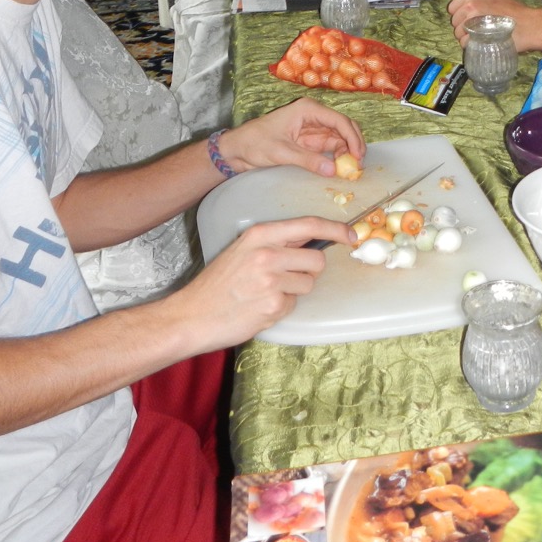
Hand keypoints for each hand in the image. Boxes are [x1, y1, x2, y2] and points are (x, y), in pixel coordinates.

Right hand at [172, 216, 355, 348]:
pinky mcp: (273, 305)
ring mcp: (271, 280)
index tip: (350, 235)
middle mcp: (267, 253)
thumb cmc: (217, 285)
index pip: (309, 225)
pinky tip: (258, 307)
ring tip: (265, 294)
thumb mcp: (242, 250)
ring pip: (308, 284)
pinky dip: (281, 308)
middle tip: (287, 278)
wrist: (191, 316)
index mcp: (260, 234)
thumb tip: (310, 241)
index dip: (335, 229)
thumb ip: (274, 243)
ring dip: (294, 291)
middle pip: (317, 259)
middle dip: (309, 271)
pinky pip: (293, 304)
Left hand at [220, 98, 364, 178]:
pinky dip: (337, 158)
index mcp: (308, 110)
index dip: (352, 138)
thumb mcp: (281, 152)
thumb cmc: (254, 143)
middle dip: (354, 144)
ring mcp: (313, 129)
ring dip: (347, 152)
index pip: (339, 121)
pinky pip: (330, 148)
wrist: (237, 150)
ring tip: (350, 170)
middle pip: (344, 127)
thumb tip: (333, 170)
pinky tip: (339, 169)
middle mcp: (314, 116)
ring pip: (340, 139)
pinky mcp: (310, 142)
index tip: (358, 156)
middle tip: (358, 165)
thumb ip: (307, 160)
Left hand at [448, 0, 533, 47]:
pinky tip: (482, 43)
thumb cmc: (514, 11)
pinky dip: (471, 46)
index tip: (472, 18)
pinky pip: (464, 43)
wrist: (529, 25)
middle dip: (464, 26)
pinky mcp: (475, 36)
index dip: (461, 14)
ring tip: (482, 36)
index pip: (452, 7)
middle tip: (479, 28)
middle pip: (454, 21)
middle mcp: (470, 6)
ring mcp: (472, 21)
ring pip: (458, 33)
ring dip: (467, 37)